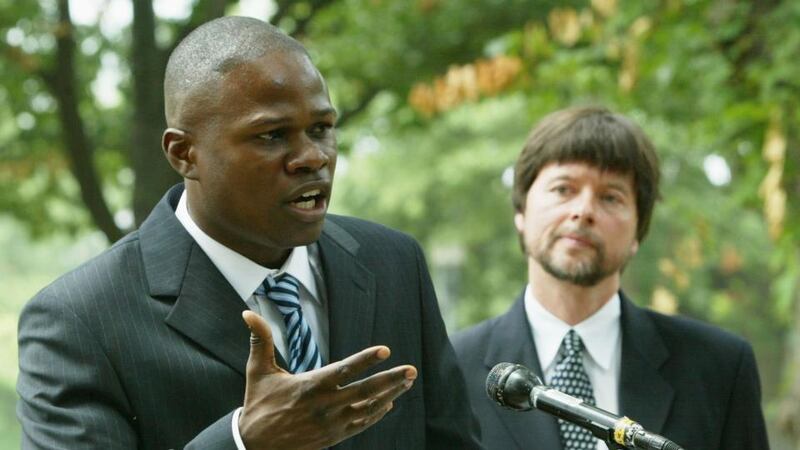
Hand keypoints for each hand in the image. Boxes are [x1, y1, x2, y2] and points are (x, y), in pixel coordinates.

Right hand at [239, 311, 416, 449]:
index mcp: (310, 386)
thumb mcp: (257, 371)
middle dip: (391, 380)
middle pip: (365, 391)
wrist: (255, 447)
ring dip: (390, 395)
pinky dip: (377, 413)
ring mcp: (332, 423)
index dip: (366, 360)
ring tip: (407, 382)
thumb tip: (247, 312)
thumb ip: (259, 340)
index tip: (385, 350)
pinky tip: (389, 403)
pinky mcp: (333, 436)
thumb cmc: (258, 404)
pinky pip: (361, 424)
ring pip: (368, 408)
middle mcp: (325, 405)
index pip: (344, 370)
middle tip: (411, 370)